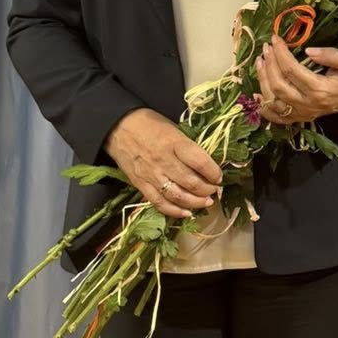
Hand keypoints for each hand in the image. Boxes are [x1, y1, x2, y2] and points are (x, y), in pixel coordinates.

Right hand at [105, 108, 222, 219]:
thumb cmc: (149, 124)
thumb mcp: (173, 128)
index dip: (213, 172)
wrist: (118, 127)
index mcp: (174, 143)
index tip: (219, 176)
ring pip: (178, 196)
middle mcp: (164, 160)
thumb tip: (206, 164)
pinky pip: (159, 203)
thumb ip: (188, 146)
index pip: (200, 161)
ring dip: (195, 202)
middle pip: (191, 182)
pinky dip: (174, 211)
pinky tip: (186, 213)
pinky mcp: (141, 185)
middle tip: (214, 190)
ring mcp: (151, 175)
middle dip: (208, 189)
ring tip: (206, 202)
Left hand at [254, 38, 337, 125]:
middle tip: (266, 47)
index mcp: (320, 89)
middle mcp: (308, 104)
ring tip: (260, 61)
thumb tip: (308, 50)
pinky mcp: (300, 117)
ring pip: (273, 100)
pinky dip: (264, 108)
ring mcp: (303, 113)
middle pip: (278, 85)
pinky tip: (257, 94)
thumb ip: (332, 55)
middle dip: (269, 64)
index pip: (291, 70)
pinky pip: (277, 117)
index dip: (280, 53)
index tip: (275, 39)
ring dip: (262, 80)